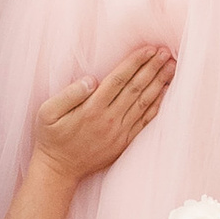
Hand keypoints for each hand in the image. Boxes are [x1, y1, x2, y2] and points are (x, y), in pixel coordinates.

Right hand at [33, 44, 173, 184]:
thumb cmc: (51, 137)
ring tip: (172, 67)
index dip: (135, 62)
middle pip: (136, 88)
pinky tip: (165, 92)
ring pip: (144, 103)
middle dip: (153, 68)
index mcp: (91, 109)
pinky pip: (145, 121)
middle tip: (167, 52)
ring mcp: (119, 132)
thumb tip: (91, 79)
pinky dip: (157, 105)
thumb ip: (69, 94)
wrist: (59, 170)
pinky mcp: (124, 142)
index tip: (149, 48)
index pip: (118, 79)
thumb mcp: (47, 113)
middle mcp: (109, 120)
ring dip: (159, 83)